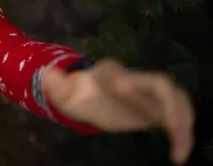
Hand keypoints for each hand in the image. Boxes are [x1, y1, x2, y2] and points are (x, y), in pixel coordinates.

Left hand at [42, 58, 194, 164]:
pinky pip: (178, 118)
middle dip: (165, 98)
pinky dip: (182, 134)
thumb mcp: (64, 92)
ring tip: (179, 142)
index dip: (125, 79)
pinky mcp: (158, 111)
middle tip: (166, 121)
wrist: (90, 97)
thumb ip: (56, 86)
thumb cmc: (78, 94)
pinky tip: (178, 156)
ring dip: (181, 118)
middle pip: (158, 82)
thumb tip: (47, 75)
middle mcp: (134, 80)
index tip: (123, 87)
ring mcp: (148, 94)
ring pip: (176, 98)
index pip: (119, 72)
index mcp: (109, 74)